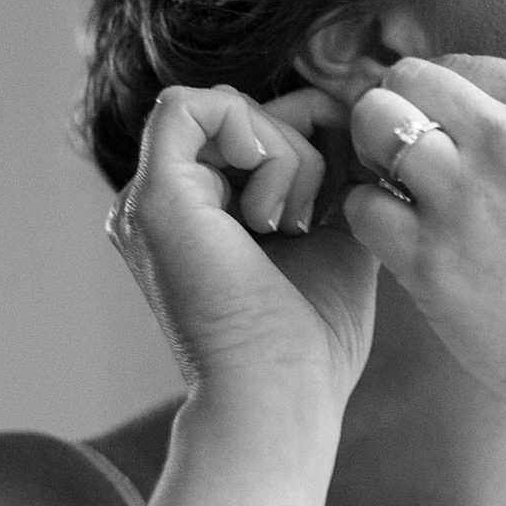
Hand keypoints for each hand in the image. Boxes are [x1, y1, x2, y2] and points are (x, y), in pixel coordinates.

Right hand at [106, 83, 378, 418]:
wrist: (281, 399)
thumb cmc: (312, 344)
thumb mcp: (338, 239)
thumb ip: (337, 175)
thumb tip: (355, 108)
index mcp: (200, 216)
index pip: (255, 129)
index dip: (311, 137)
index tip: (341, 193)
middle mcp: (166, 204)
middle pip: (245, 113)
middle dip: (306, 146)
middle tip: (310, 221)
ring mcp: (150, 199)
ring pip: (228, 108)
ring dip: (290, 156)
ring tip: (291, 228)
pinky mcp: (152, 196)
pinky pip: (193, 106)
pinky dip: (258, 143)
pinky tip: (272, 211)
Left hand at [341, 55, 505, 424]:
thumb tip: (441, 108)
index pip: (456, 67)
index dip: (440, 109)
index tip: (452, 150)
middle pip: (403, 79)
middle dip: (395, 117)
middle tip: (407, 167)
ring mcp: (468, 195)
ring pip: (371, 126)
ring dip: (375, 164)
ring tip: (404, 203)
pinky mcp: (432, 258)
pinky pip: (360, 205)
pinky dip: (371, 222)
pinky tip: (406, 248)